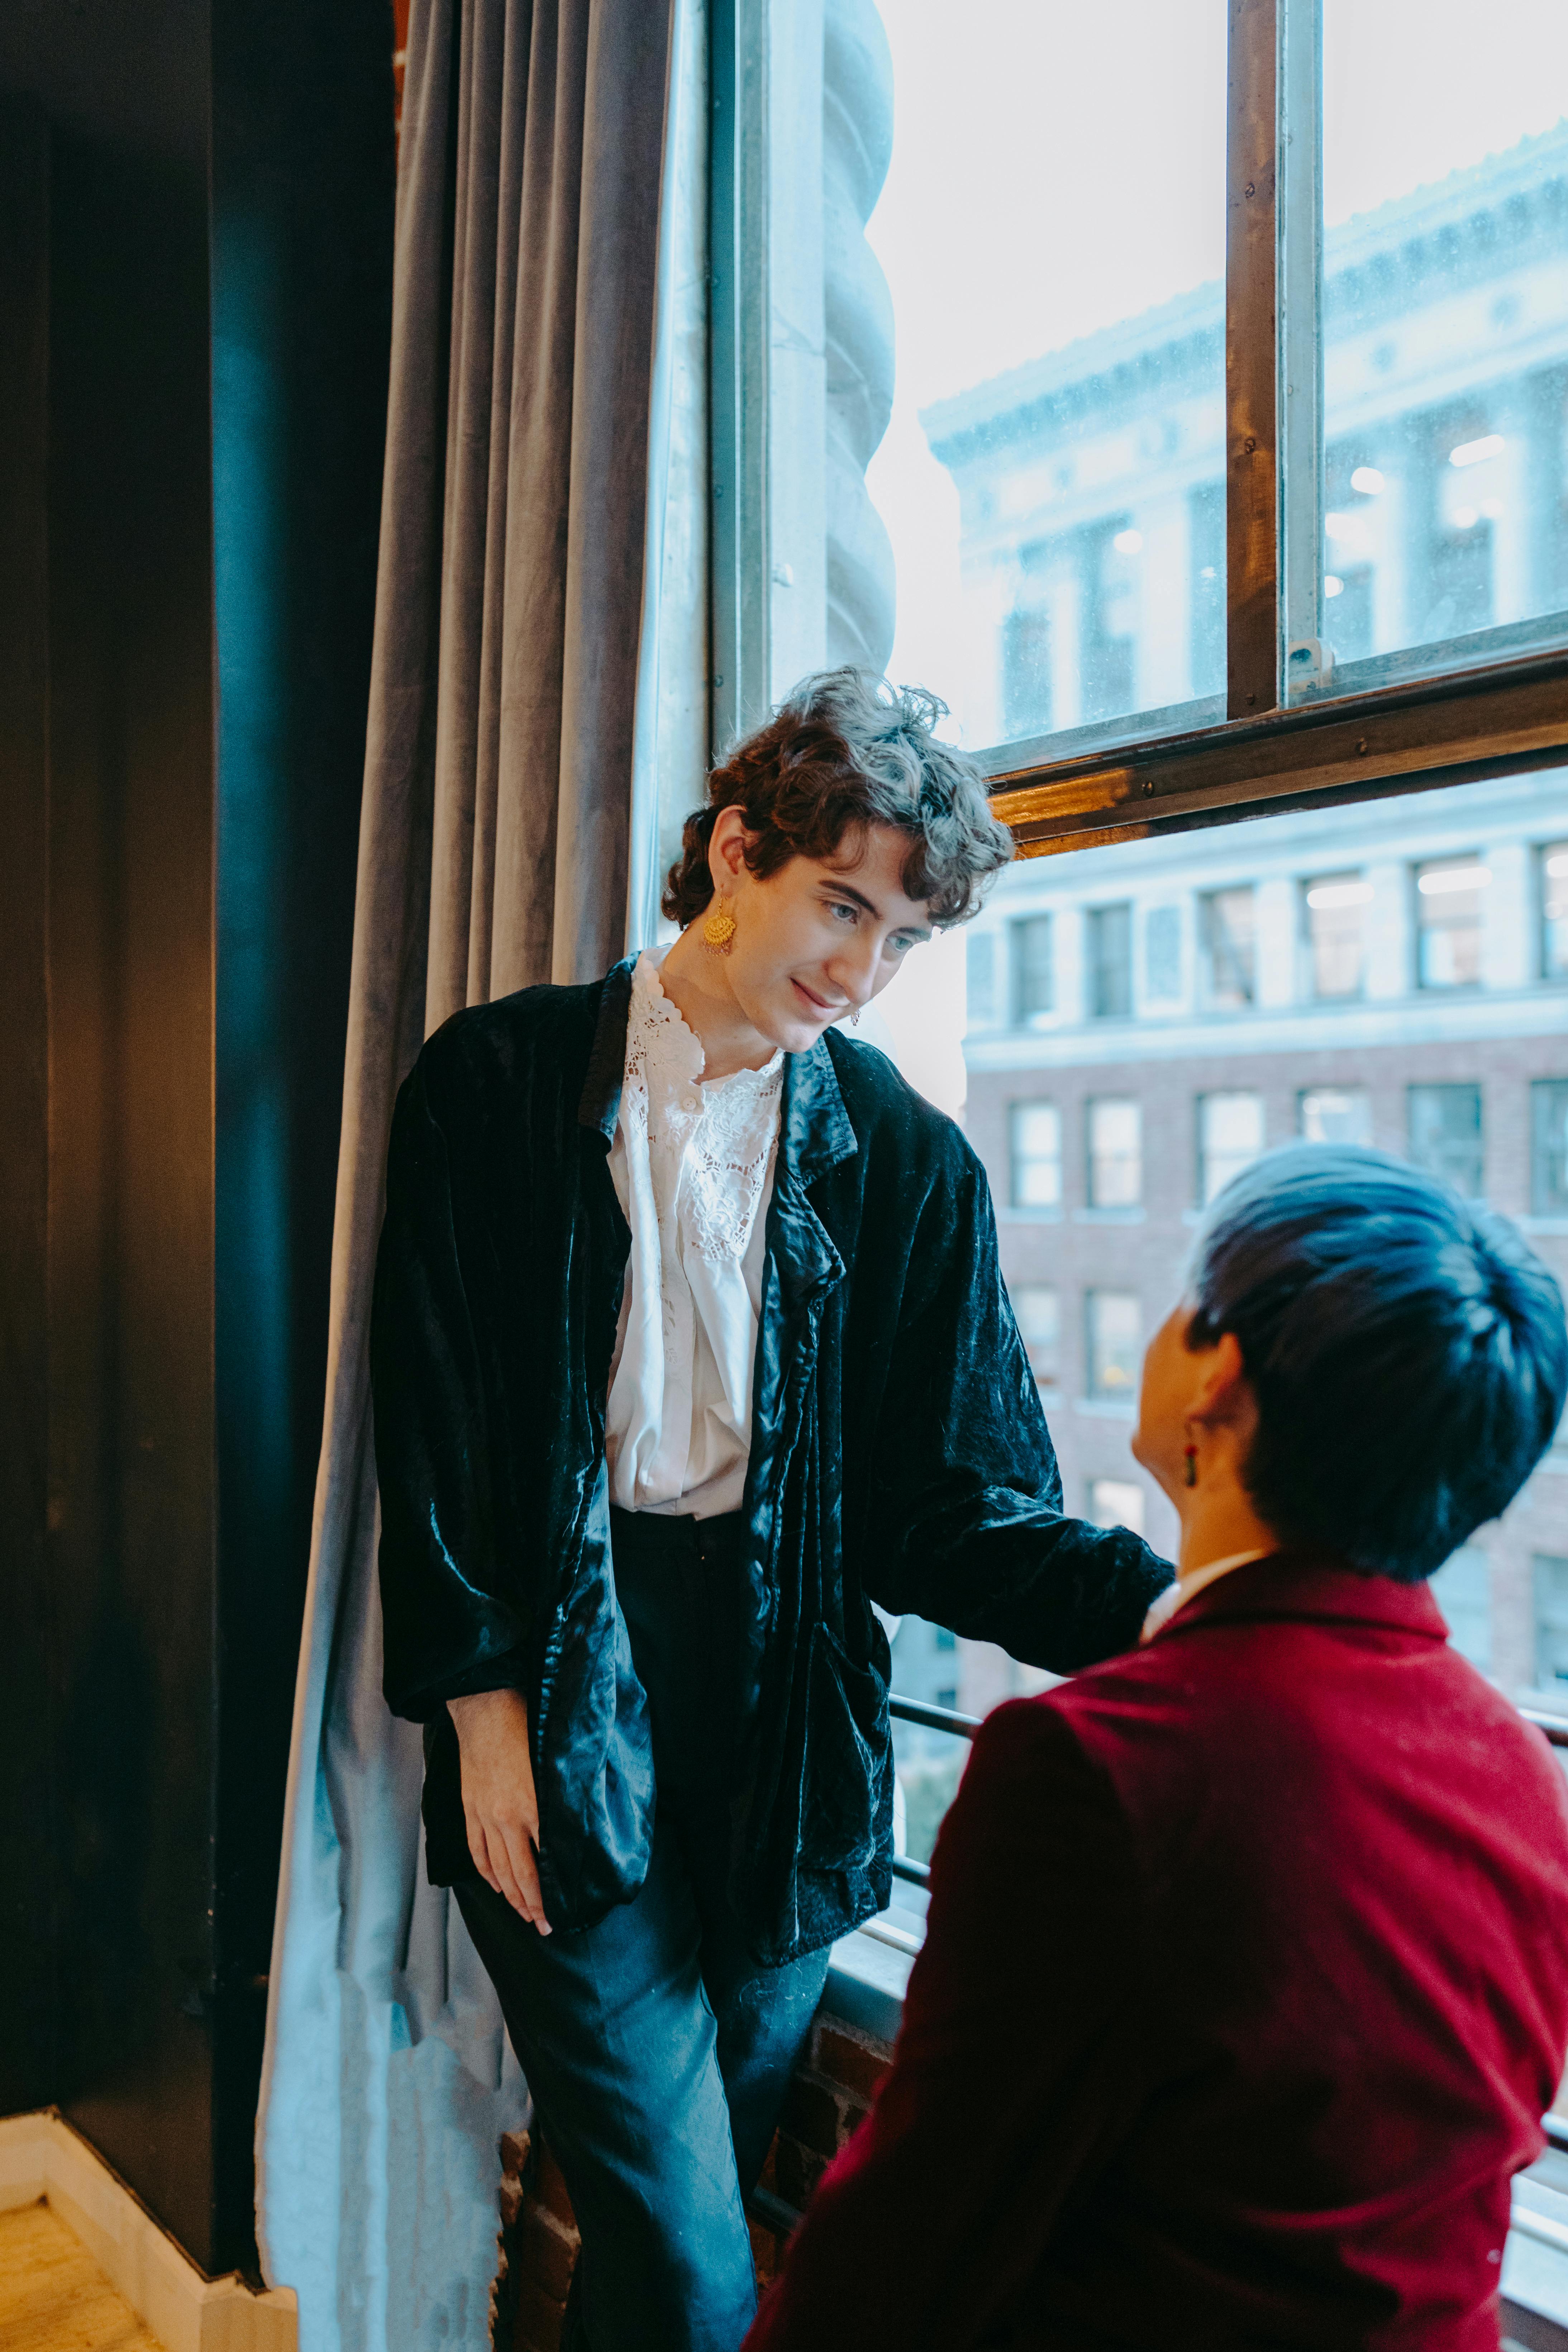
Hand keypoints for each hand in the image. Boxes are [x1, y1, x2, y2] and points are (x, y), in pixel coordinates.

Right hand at [447, 1688, 550, 1932]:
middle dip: (532, 1906)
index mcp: (534, 1806)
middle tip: (544, 1928)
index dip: (551, 1893)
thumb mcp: (556, 1765)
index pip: (544, 1864)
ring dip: (511, 1896)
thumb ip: (568, 1799)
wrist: (487, 1708)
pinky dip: (486, 1871)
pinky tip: (496, 1884)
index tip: (561, 1913)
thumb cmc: (528, 1728)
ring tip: (523, 1915)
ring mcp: (484, 1815)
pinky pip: (477, 1849)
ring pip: (497, 1867)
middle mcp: (507, 1817)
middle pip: (520, 1874)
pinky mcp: (470, 1808)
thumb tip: (583, 1824)